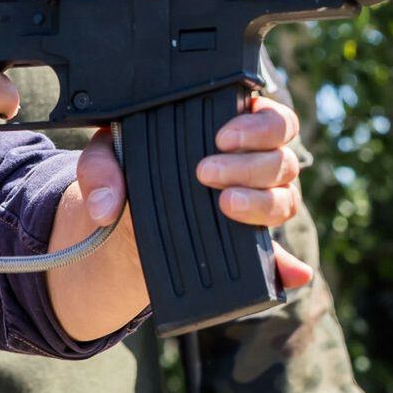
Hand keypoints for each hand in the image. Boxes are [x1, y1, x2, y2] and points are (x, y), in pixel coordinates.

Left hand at [74, 94, 313, 289]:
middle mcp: (258, 165)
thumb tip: (106, 206)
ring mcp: (261, 205)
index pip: (272, 119)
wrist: (127, 225)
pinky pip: (281, 258)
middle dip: (249, 164)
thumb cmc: (129, 175)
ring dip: (260, 202)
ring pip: (285, 200)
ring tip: (225, 204)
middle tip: (207, 171)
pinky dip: (288, 266)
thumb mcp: (106, 162)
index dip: (258, 125)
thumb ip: (100, 172)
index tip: (221, 136)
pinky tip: (292, 273)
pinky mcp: (253, 245)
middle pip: (282, 159)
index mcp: (236, 130)